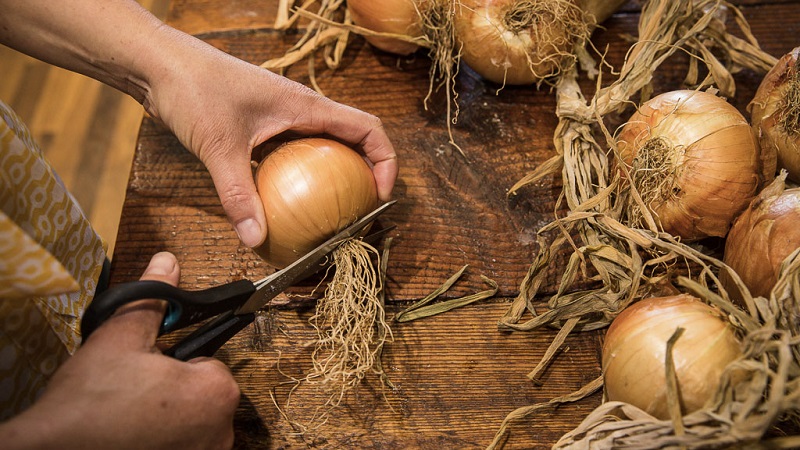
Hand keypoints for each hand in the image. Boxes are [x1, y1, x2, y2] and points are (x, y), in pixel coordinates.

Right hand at [0, 252, 239, 449]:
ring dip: (169, 414)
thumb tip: (168, 265)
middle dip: (174, 387)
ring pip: (192, 421)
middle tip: (136, 389)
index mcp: (216, 391)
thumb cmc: (88, 404)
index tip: (151, 366)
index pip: (209, 360)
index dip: (176, 359)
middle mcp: (221, 431)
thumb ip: (153, 299)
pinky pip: (182, 443)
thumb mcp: (121, 336)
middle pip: (203, 393)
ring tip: (130, 412)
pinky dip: (162, 438)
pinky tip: (132, 433)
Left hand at [141, 28, 398, 247]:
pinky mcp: (262, 125)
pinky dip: (302, 177)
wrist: (158, 62)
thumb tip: (256, 239)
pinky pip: (295, 152)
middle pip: (353, 140)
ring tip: (332, 212)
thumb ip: (238, 195)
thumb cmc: (192, 88)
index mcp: (305, 106)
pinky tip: (287, 203)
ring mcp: (282, 117)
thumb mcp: (219, 146)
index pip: (367, 129)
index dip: (386, 160)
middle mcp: (301, 110)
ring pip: (325, 146)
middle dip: (366, 173)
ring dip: (336, 175)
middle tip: (361, 210)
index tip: (382, 194)